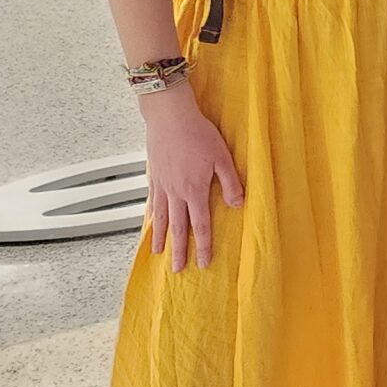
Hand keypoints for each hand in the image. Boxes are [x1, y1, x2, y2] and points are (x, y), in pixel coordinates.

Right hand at [143, 90, 242, 271]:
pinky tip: (149, 223)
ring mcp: (162, 185)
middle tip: (177, 270)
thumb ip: (231, 182)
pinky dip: (150, 216)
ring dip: (160, 238)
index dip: (202, 246)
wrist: (169, 116)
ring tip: (158, 253)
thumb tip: (238, 205)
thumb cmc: (198, 133)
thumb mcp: (222, 156)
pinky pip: (151, 202)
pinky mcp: (154, 176)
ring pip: (160, 218)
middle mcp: (175, 193)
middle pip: (177, 228)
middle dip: (179, 250)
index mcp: (194, 190)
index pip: (200, 226)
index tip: (202, 263)